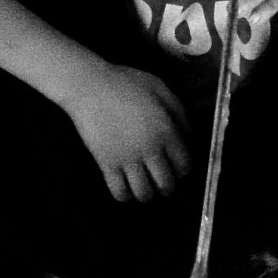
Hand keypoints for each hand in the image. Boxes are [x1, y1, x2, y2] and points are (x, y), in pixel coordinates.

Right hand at [63, 61, 189, 202]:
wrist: (89, 86)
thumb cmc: (126, 83)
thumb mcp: (160, 88)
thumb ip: (178, 111)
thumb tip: (188, 136)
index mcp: (166, 132)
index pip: (184, 165)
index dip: (183, 170)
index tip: (177, 167)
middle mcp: (150, 150)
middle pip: (166, 185)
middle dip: (167, 187)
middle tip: (161, 180)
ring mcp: (127, 160)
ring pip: (144, 194)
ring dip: (147, 193)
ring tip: (143, 185)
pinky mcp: (106, 164)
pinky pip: (119, 192)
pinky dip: (124, 195)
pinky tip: (125, 187)